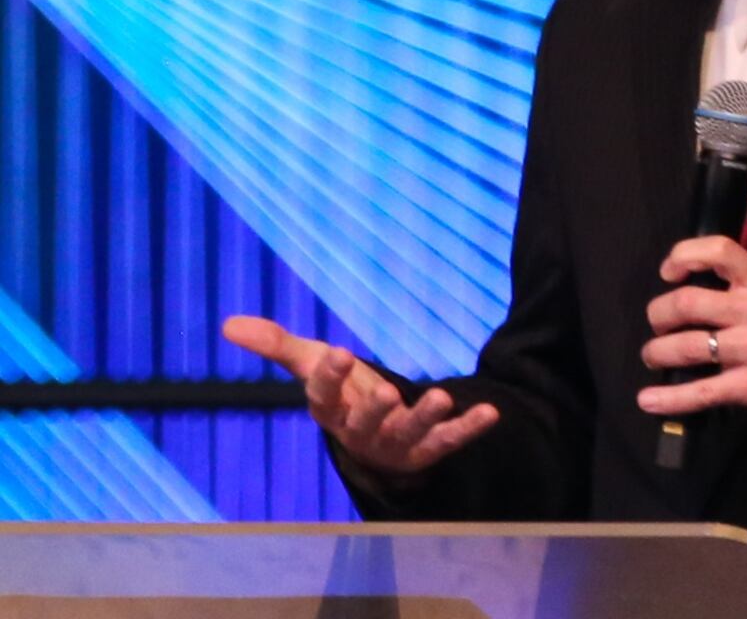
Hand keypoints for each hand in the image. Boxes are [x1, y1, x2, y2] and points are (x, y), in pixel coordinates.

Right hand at [221, 315, 498, 476]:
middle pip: (366, 423)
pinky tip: (491, 412)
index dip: (330, 377)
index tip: (340, 353)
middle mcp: (362, 432)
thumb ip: (278, 345)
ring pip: (410, 435)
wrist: (376, 441)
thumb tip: (228, 324)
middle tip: (388, 392)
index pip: (324, 398)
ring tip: (443, 396)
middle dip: (376, 409)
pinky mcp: (429, 448)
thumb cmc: (343, 394)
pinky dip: (469, 428)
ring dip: (426, 417)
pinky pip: (450, 441)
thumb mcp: (313, 366)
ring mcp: (397, 443)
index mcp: (331, 411)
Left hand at [636, 236, 746, 436]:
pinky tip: (649, 400)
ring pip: (687, 346)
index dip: (685, 255)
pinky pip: (701, 391)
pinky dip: (669, 397)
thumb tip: (702, 284)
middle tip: (656, 324)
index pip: (720, 251)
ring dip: (658, 353)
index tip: (669, 271)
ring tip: (653, 357)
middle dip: (659, 314)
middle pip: (688, 301)